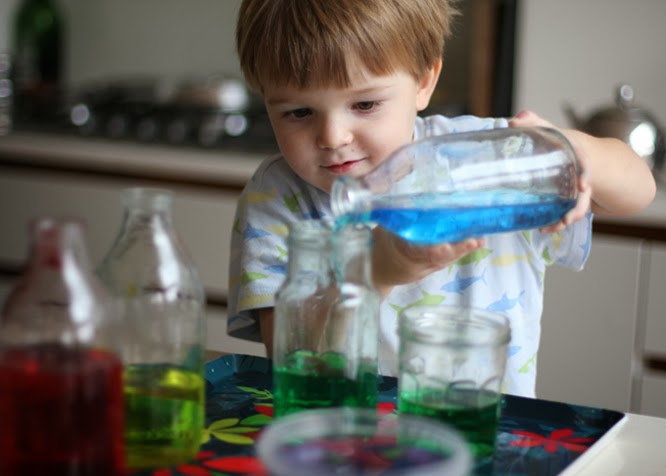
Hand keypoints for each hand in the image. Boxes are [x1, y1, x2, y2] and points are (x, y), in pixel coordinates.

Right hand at [371, 226, 484, 296]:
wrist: (376, 271)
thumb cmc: (378, 246)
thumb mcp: (382, 231)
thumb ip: (396, 219)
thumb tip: (411, 201)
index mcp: (398, 253)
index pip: (416, 252)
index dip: (431, 250)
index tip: (444, 247)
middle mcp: (413, 264)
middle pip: (437, 258)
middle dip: (456, 250)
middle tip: (473, 241)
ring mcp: (422, 269)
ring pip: (445, 260)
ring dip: (463, 250)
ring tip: (479, 240)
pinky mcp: (429, 269)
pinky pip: (445, 261)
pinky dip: (460, 252)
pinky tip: (475, 243)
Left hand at [509, 110, 591, 232]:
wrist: (576, 150)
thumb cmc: (560, 140)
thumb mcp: (550, 129)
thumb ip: (533, 122)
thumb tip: (514, 121)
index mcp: (578, 155)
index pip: (585, 164)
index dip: (586, 175)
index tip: (584, 186)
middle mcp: (580, 175)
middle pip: (585, 193)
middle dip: (579, 206)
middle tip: (570, 218)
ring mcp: (575, 189)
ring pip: (577, 206)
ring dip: (567, 218)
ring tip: (555, 227)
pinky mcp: (568, 199)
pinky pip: (567, 212)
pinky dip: (557, 222)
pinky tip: (543, 228)